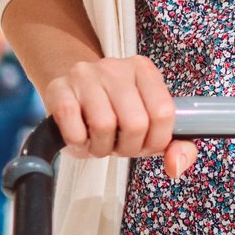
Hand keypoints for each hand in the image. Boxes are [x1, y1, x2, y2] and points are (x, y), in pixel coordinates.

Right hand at [42, 55, 196, 178]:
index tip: (144, 144)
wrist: (70, 91)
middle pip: (136, 122)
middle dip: (128, 148)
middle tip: (118, 146)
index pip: (163, 112)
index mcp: (144, 70)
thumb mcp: (148, 124)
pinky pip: (74, 129)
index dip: (155, 140)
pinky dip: (79, 144)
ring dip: (102, 148)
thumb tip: (176, 166)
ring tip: (98, 142)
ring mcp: (85, 75)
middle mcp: (116, 67)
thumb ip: (175, 145)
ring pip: (104, 126)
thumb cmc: (114, 112)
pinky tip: (80, 137)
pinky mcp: (58, 89)